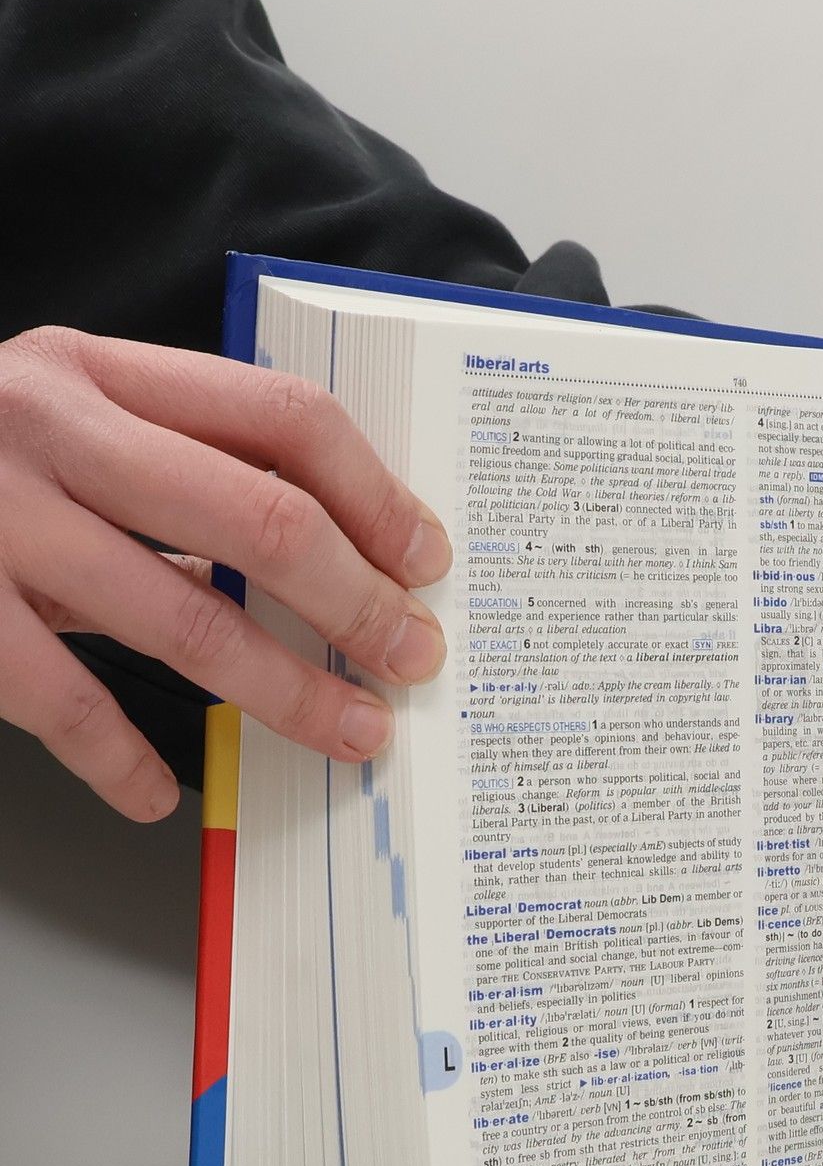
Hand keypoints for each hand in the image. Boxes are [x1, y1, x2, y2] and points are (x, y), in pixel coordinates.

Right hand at [0, 325, 451, 820]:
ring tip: (351, 731)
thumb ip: (179, 462)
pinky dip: (121, 759)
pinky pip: (61, 699)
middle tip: (413, 658)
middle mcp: (53, 429)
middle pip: (261, 518)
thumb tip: (338, 552)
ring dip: (287, 691)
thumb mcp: (70, 419)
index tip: (426, 561)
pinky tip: (161, 794)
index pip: (284, 418)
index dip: (378, 495)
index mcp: (103, 371)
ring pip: (185, 619)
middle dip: (358, 603)